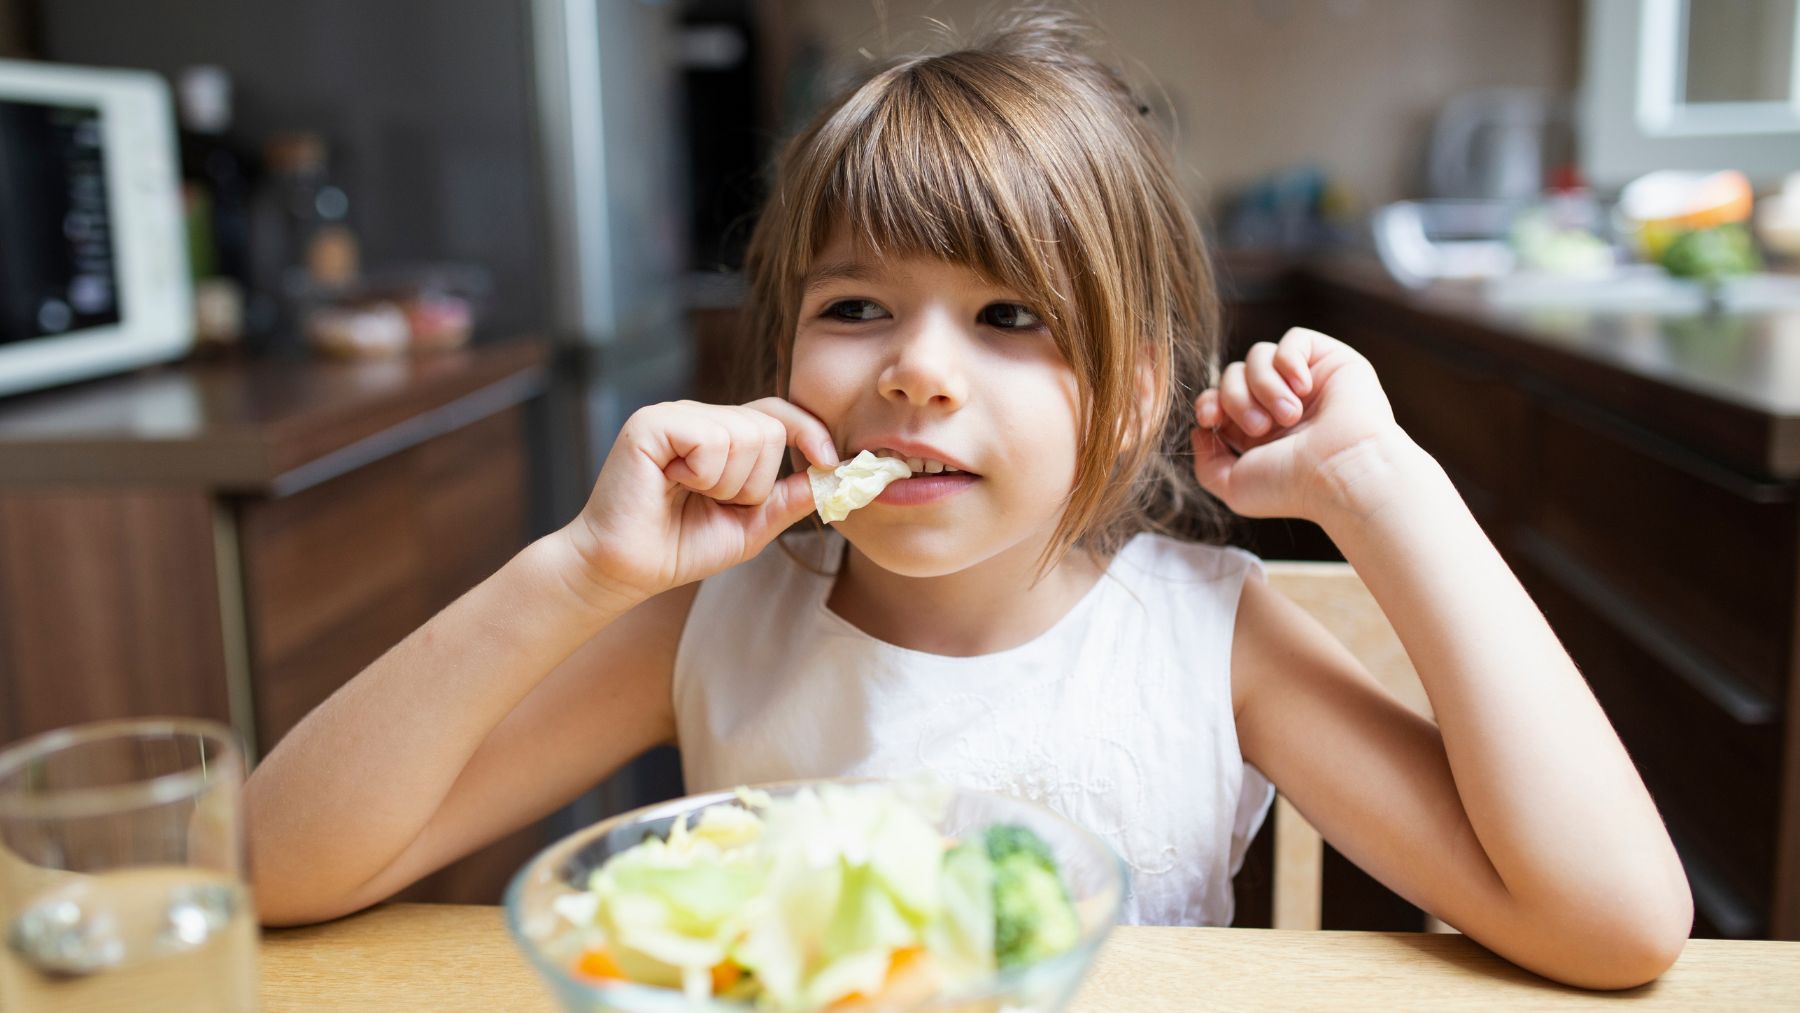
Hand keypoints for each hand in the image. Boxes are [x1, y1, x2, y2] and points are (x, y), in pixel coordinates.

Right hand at [563, 398, 838, 606]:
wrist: (626, 570)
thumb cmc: (679, 548)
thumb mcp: (749, 526)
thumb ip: (788, 499)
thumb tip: (832, 478)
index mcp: (722, 434)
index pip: (778, 414)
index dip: (810, 432)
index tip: (830, 461)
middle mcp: (699, 417)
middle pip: (769, 428)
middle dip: (755, 483)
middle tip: (714, 501)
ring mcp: (674, 416)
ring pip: (745, 435)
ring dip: (727, 484)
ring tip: (689, 496)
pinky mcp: (651, 424)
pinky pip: (710, 440)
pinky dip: (702, 475)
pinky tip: (671, 485)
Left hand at [1191, 327, 1404, 522]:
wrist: (1341, 472)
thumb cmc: (1292, 486)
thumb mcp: (1234, 487)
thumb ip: (1207, 462)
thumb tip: (1199, 431)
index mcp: (1261, 431)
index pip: (1219, 399)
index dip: (1208, 403)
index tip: (1210, 418)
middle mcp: (1282, 403)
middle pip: (1233, 374)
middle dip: (1236, 398)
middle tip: (1261, 427)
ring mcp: (1306, 381)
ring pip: (1258, 355)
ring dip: (1264, 386)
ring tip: (1288, 416)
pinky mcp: (1332, 360)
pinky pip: (1294, 338)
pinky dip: (1289, 360)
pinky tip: (1303, 389)